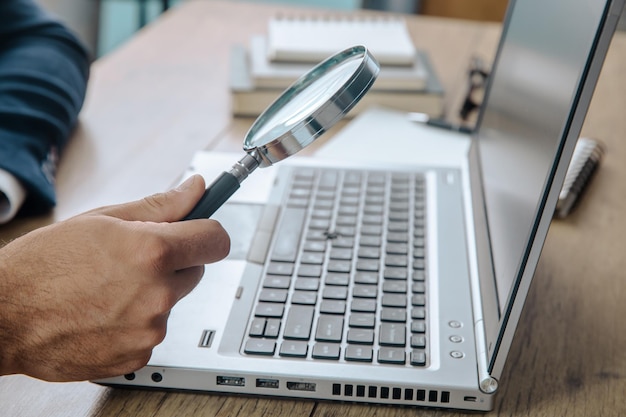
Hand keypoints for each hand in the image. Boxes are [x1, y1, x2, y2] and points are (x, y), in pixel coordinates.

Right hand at [0, 175, 229, 381]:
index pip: (217, 239)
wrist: (3, 318)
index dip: (207, 231)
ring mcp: (149, 330)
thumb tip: (197, 189)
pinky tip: (104, 313)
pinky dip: (137, 322)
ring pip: (172, 301)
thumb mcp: (101, 220)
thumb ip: (160, 206)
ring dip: (153, 293)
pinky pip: (153, 331)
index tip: (199, 230)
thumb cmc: (43, 265)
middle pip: (196, 271)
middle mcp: (158, 294)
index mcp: (153, 253)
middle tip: (134, 259)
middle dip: (175, 262)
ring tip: (108, 288)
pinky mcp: (138, 356)